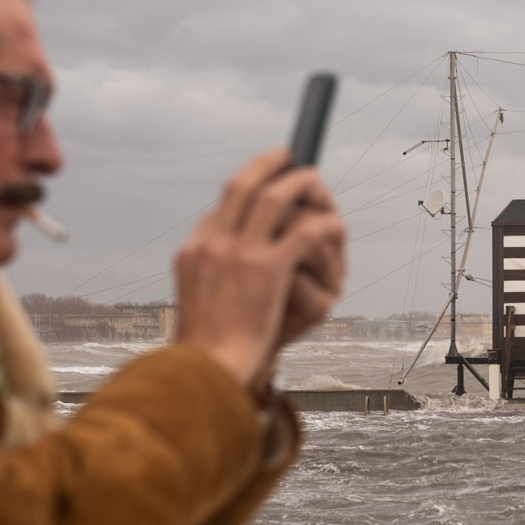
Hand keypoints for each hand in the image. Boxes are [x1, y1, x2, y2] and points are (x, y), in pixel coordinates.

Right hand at [172, 149, 342, 389]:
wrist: (206, 369)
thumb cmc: (206, 349)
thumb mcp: (198, 305)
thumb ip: (210, 280)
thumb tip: (228, 271)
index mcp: (193, 252)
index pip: (219, 210)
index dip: (244, 193)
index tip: (262, 188)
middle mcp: (212, 244)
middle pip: (240, 186)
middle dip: (266, 165)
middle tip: (286, 155)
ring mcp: (239, 253)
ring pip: (274, 198)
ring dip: (298, 183)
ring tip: (314, 178)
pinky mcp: (268, 269)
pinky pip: (302, 231)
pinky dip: (320, 223)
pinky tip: (332, 224)